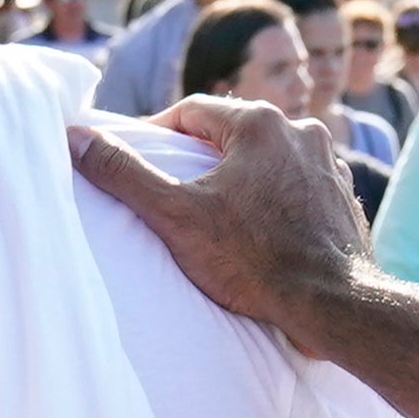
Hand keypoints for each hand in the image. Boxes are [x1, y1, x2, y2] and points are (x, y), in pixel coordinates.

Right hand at [69, 96, 373, 349]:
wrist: (334, 305)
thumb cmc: (254, 261)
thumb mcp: (175, 216)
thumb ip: (123, 173)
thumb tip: (75, 137)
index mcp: (259, 123)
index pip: (192, 112)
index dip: (159, 135)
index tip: (140, 164)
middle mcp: (302, 131)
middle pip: (232, 134)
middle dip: (200, 158)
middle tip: (174, 192)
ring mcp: (329, 164)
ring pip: (268, 160)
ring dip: (240, 178)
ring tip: (216, 215)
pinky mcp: (343, 198)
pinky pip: (296, 187)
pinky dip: (273, 200)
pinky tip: (259, 232)